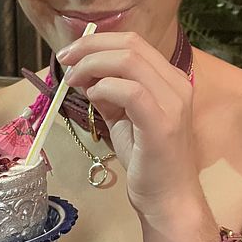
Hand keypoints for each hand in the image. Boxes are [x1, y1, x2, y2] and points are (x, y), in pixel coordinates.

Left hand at [57, 31, 205, 220]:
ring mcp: (173, 103)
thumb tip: (84, 75)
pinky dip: (105, 89)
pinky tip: (93, 99)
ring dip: (92, 66)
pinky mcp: (162, 124)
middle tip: (65, 62)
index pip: (133, 43)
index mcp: (169, 79)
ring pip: (129, 61)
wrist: (168, 199)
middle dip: (90, 48)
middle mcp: (176, 84)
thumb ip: (108, 94)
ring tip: (74, 82)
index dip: (97, 41)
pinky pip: (131, 91)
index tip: (71, 55)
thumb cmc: (147, 162)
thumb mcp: (123, 118)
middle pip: (130, 45)